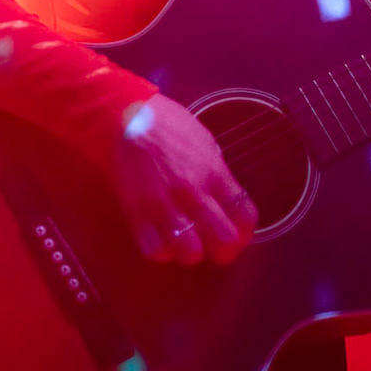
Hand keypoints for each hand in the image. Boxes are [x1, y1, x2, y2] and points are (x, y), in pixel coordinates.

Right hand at [106, 94, 259, 264]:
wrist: (124, 117)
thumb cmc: (166, 124)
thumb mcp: (204, 140)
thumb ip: (215, 171)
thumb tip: (223, 195)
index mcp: (214, 171)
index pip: (244, 214)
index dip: (246, 232)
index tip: (239, 233)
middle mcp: (193, 191)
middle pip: (223, 239)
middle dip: (225, 250)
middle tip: (217, 248)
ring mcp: (164, 205)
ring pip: (189, 252)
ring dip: (192, 253)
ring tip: (188, 244)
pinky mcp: (137, 213)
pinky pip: (154, 249)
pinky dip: (162, 251)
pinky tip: (162, 241)